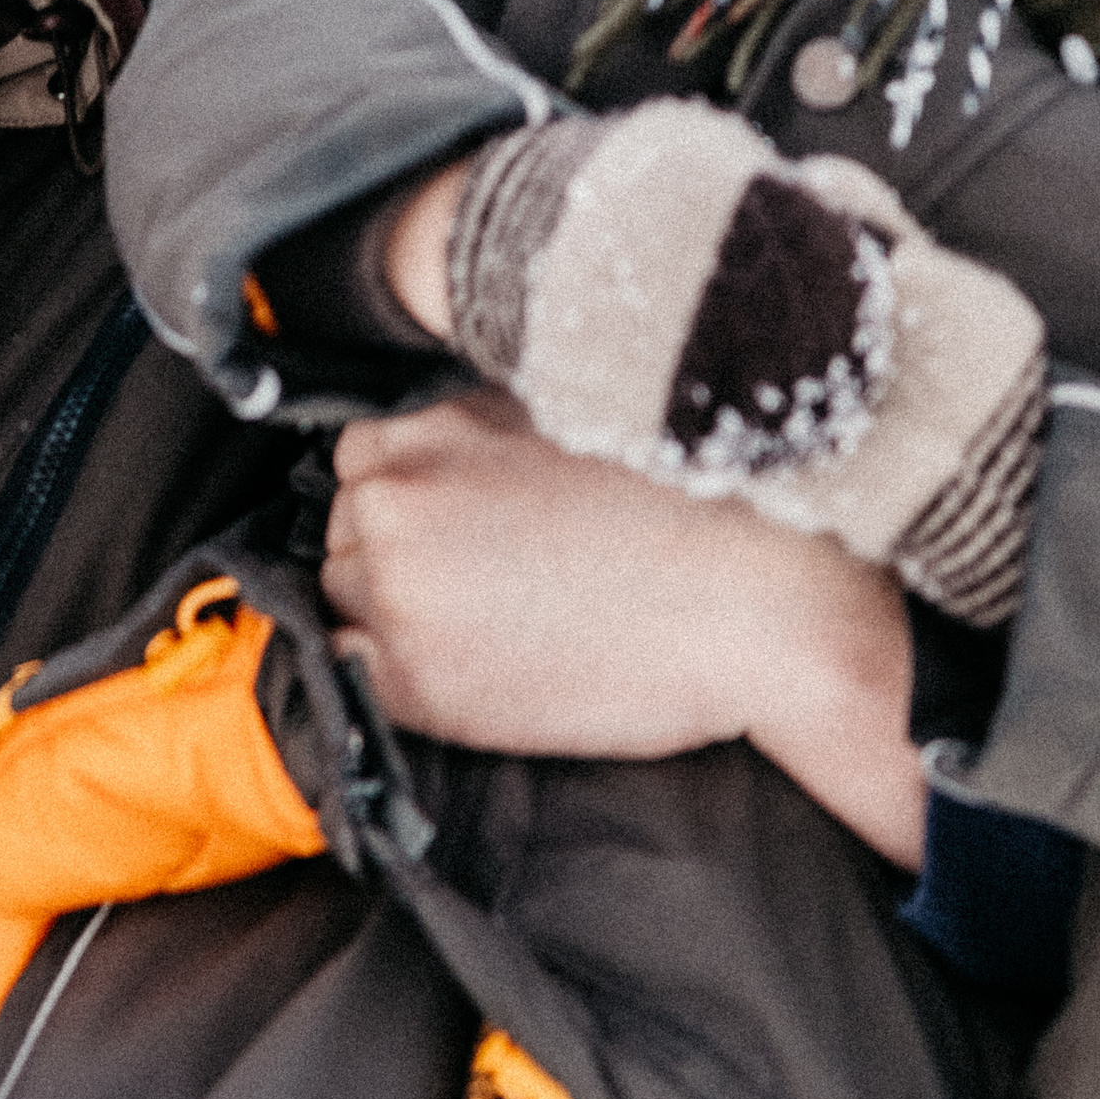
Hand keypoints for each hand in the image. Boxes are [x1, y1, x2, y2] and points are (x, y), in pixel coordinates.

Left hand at [323, 388, 925, 864]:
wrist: (753, 607)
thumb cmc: (681, 506)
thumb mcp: (562, 416)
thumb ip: (480, 424)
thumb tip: (433, 435)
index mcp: (429, 429)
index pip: (360, 457)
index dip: (407, 489)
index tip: (453, 517)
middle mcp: (395, 503)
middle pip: (347, 525)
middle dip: (399, 546)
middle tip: (483, 573)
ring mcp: (397, 594)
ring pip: (347, 593)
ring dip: (393, 605)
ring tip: (489, 618)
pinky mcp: (415, 682)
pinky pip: (351, 669)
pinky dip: (391, 668)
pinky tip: (470, 662)